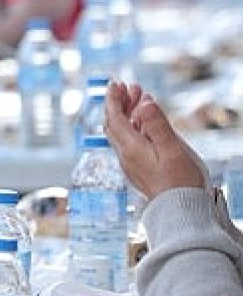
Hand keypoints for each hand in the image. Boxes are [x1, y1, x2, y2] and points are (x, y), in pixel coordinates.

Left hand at [104, 81, 208, 199]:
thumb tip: (143, 103)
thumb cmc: (180, 182)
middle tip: (130, 87)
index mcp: (130, 148)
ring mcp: (131, 162)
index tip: (115, 84)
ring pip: (122, 132)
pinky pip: (130, 141)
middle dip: (120, 103)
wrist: (180, 211)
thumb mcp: (172, 149)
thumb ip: (157, 125)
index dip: (113, 99)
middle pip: (115, 123)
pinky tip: (145, 121)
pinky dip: (135, 126)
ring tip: (139, 98)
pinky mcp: (138, 168)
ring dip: (128, 113)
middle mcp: (125, 155)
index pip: (115, 118)